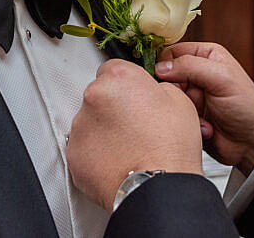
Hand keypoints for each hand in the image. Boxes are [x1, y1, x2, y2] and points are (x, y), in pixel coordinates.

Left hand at [66, 59, 203, 209]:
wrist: (159, 186)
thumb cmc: (170, 148)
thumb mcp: (179, 101)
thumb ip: (157, 88)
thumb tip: (151, 92)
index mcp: (118, 78)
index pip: (112, 68)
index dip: (126, 84)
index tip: (132, 95)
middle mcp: (94, 97)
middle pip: (99, 94)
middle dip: (114, 106)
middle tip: (135, 125)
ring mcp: (80, 126)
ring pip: (90, 121)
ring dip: (104, 129)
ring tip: (128, 146)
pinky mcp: (74, 153)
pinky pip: (84, 147)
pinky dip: (96, 152)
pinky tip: (117, 160)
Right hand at [156, 42, 253, 175]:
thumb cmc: (247, 107)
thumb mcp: (222, 79)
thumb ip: (191, 67)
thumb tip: (161, 66)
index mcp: (206, 56)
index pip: (172, 53)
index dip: (166, 66)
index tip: (167, 79)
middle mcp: (197, 73)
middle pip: (166, 76)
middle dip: (175, 92)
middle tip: (188, 101)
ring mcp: (192, 95)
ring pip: (168, 98)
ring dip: (182, 109)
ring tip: (200, 116)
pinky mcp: (189, 114)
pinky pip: (173, 116)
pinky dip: (186, 122)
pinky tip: (204, 127)